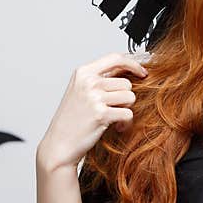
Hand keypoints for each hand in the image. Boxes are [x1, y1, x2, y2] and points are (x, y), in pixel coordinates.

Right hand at [36, 51, 148, 171]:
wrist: (59, 144)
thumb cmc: (72, 120)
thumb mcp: (82, 91)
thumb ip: (102, 78)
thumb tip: (130, 69)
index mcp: (83, 72)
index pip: (115, 58)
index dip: (133, 64)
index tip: (143, 72)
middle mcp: (88, 82)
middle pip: (126, 83)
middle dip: (125, 98)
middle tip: (114, 109)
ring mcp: (94, 97)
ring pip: (130, 97)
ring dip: (126, 110)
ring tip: (114, 118)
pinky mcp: (101, 114)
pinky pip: (128, 114)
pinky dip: (125, 123)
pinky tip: (116, 127)